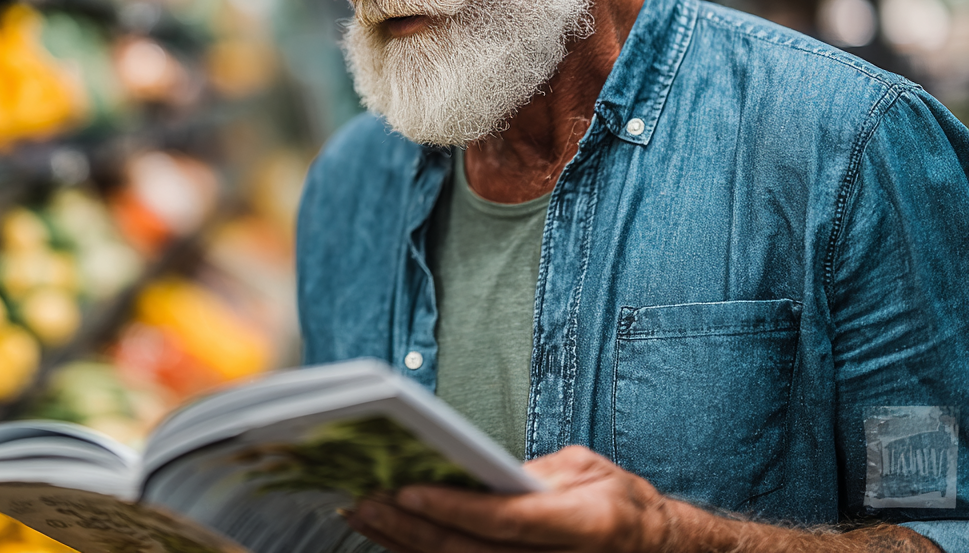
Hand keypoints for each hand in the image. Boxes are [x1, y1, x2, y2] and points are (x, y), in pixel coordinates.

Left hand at [347, 445, 671, 552]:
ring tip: (363, 515)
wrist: (651, 551)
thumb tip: (478, 472)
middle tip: (367, 500)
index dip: (452, 508)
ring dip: (403, 544)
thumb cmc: (617, 505)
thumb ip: (533, 473)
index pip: (504, 522)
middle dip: (410, 527)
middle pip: (467, 552)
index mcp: (580, 526)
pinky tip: (390, 535)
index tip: (407, 490)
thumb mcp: (586, 471)